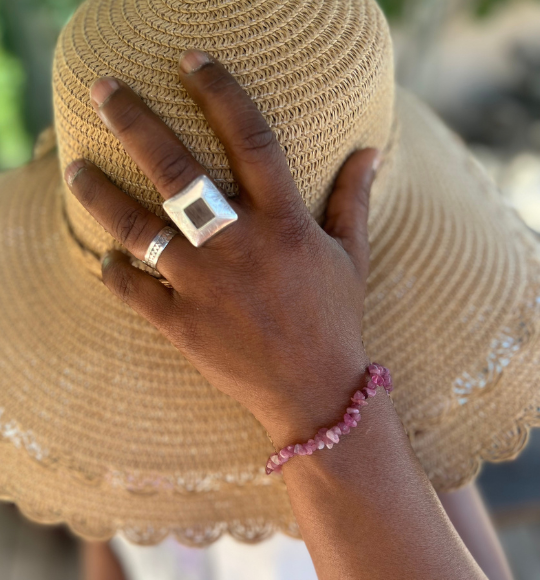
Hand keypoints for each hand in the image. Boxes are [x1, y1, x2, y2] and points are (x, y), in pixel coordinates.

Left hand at [65, 50, 380, 446]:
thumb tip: (371, 150)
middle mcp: (240, 247)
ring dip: (100, 194)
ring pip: (139, 228)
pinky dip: (115, 271)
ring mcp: (206, 287)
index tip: (191, 60)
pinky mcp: (184, 325)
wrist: (316, 393)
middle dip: (135, 121)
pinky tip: (107, 257)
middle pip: (177, 171)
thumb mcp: (352, 257)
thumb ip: (354, 200)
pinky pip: (134, 290)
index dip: (219, 91)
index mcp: (285, 223)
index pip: (250, 137)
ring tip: (76, 169)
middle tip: (104, 90)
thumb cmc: (336, 321)